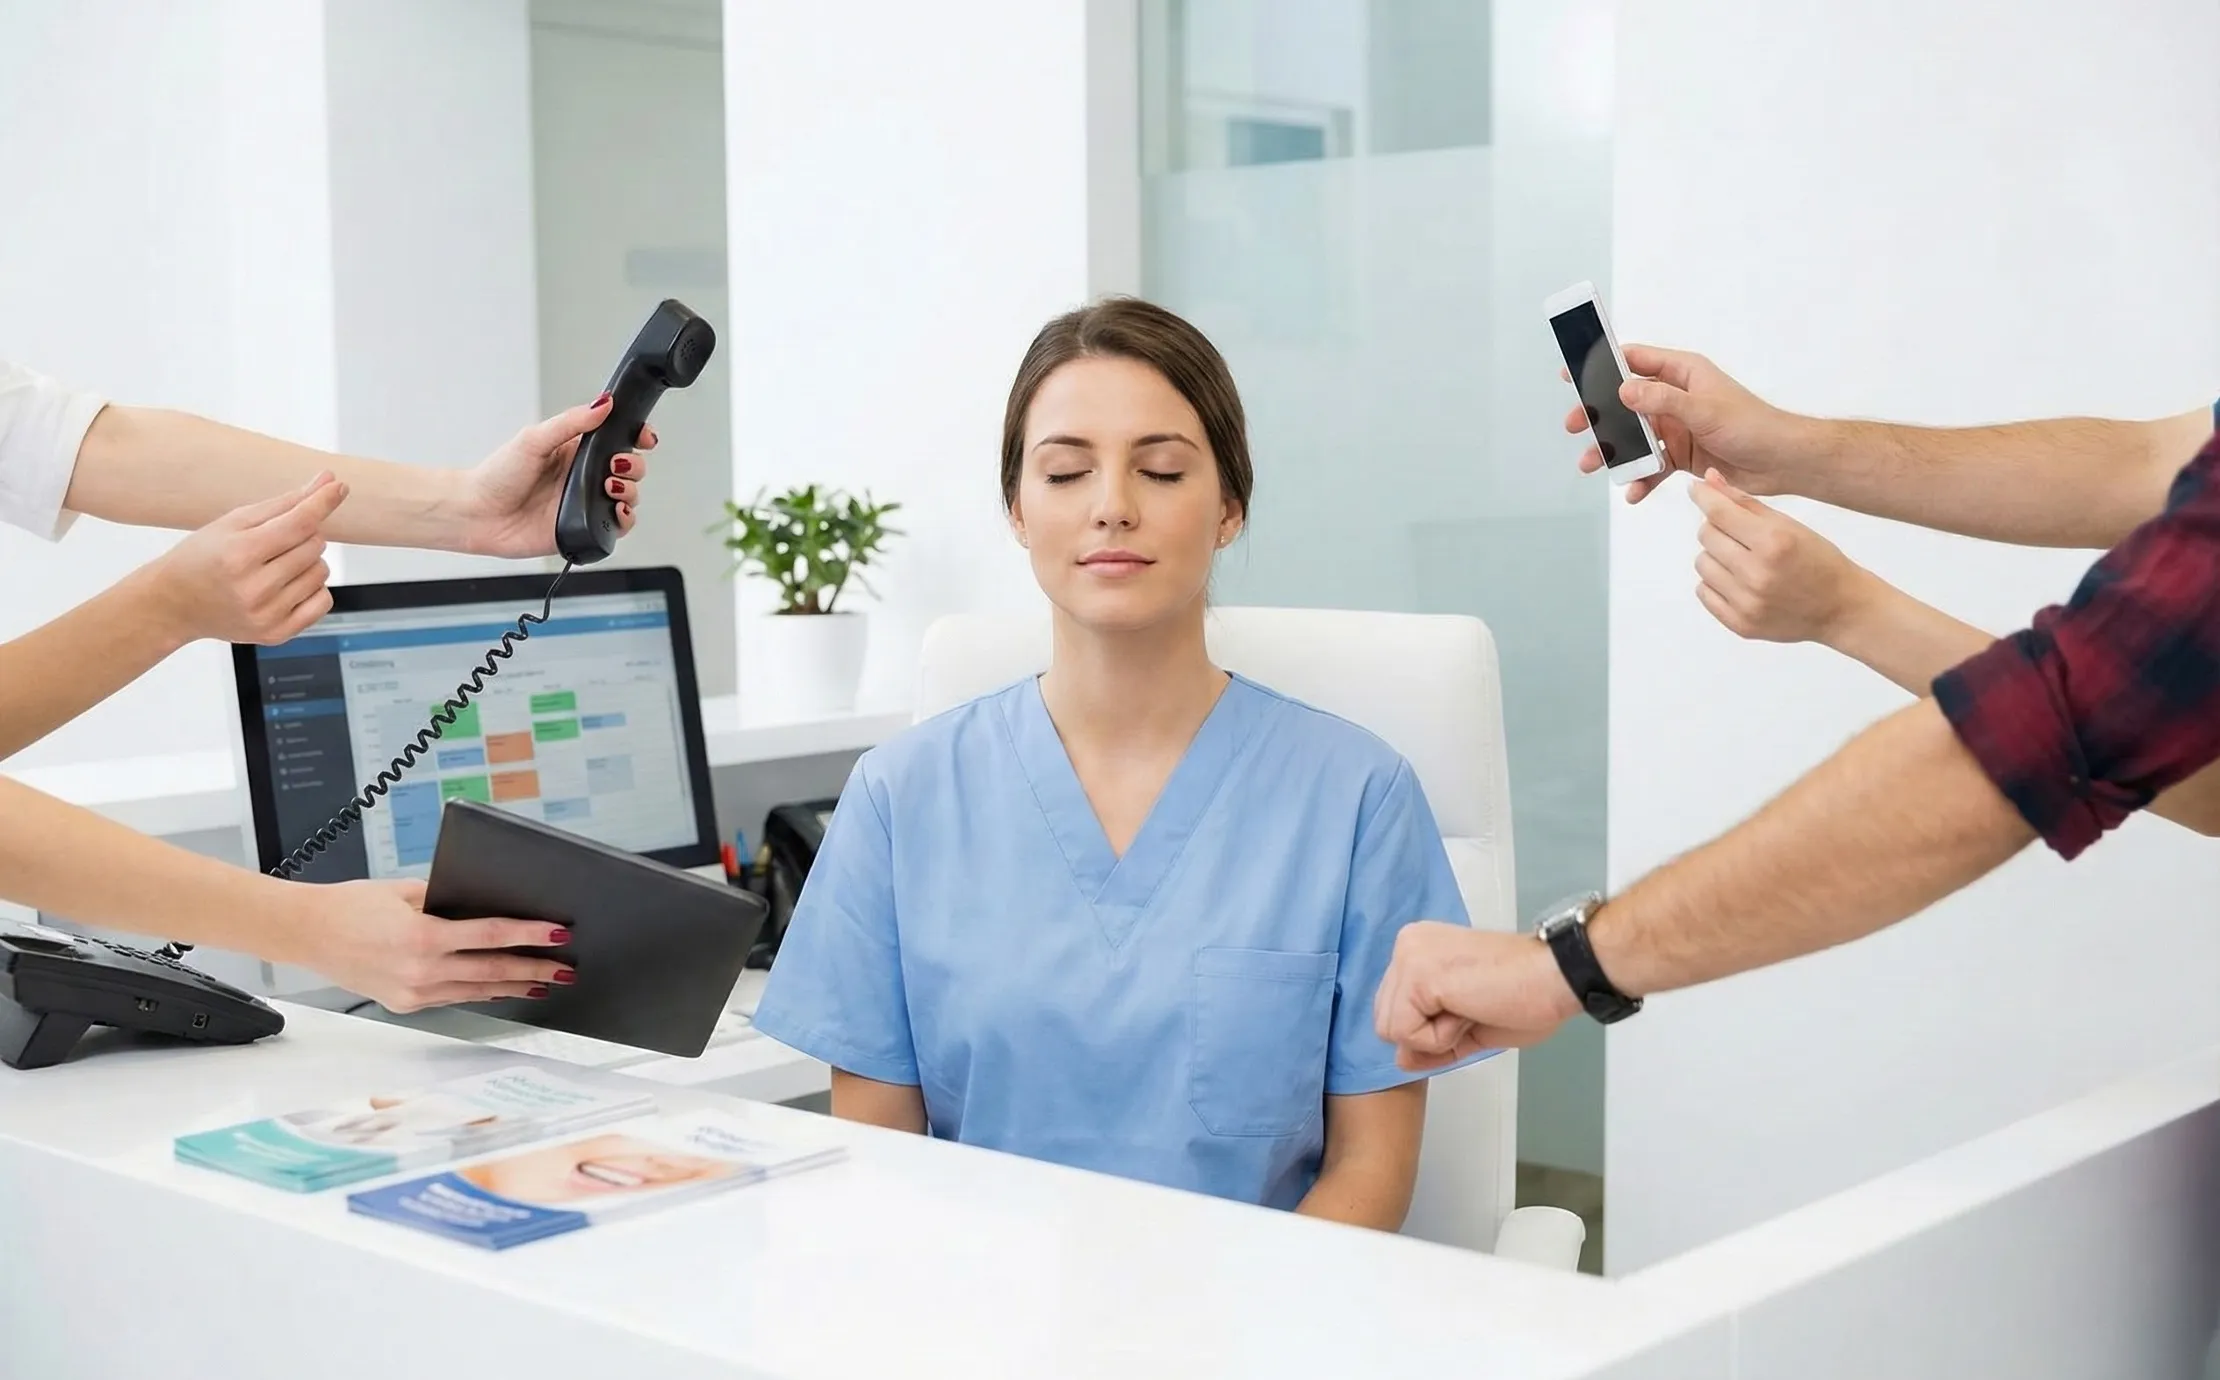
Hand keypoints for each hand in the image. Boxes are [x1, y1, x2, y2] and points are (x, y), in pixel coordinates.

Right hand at [141, 473, 346, 644]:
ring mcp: (267, 615)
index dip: (322, 502)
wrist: (174, 604)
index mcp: (239, 554)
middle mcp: (254, 588)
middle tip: (274, 541)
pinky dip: (313, 588)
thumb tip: (328, 482)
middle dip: (303, 536)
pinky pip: (323, 600)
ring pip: (322, 572)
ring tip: (275, 565)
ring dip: (308, 562)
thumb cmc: (203, 557)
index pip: (299, 523)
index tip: (339, 487)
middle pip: (314, 546)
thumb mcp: (233, 522)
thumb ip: (284, 503)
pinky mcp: (277, 634)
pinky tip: (286, 585)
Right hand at [286, 879, 573, 1013]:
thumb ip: (447, 901)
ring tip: (545, 983)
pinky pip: (453, 997)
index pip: (492, 936)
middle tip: (566, 968)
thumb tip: (488, 906)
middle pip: (492, 970)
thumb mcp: (405, 891)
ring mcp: (412, 992)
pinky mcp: (405, 1003)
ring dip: (514, 987)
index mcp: (423, 936)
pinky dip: (480, 991)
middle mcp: (421, 969)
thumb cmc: (351, 905)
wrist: (306, 933)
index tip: (558, 934)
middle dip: (535, 970)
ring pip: (476, 990)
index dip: (530, 936)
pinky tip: (502, 988)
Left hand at [453, 394, 658, 557]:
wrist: (478, 515)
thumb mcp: (534, 439)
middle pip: (630, 467)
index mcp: (574, 449)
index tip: (643, 436)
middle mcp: (583, 475)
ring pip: (629, 496)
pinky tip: (615, 512)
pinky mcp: (583, 528)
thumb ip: (572, 422)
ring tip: (609, 487)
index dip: (636, 436)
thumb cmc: (496, 476)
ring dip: (630, 491)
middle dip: (634, 465)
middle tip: (615, 465)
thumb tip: (603, 403)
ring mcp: (585, 502)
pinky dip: (625, 520)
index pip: (617, 438)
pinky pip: (618, 526)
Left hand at [1373, 923, 1579, 1069]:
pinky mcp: (1416, 973)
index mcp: (1419, 949)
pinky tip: (1470, 1009)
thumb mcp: (1467, 1027)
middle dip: (1429, 1034)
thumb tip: (1401, 1059)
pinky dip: (1441, 1038)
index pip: (1395, 1009)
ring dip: (1437, 1036)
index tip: (1470, 1011)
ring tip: (1472, 1007)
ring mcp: (1408, 956)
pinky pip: (1406, 1033)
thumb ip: (1428, 1040)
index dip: (1430, 1030)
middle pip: (1385, 1021)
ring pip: (1392, 1030)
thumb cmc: (1525, 994)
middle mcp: (1407, 945)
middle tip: (1474, 1009)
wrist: (1556, 976)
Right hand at [1565, 345, 1810, 504]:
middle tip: (1576, 426)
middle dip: (1599, 416)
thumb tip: (1623, 390)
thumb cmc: (1753, 426)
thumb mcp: (1704, 409)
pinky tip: (1633, 491)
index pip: (1635, 361)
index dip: (1602, 365)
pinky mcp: (1682, 455)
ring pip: (1634, 437)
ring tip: (1593, 464)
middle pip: (1625, 403)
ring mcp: (1677, 427)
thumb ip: (1662, 399)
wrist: (1782, 463)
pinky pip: (1652, 465)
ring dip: (1614, 452)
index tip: (1574, 373)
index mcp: (1683, 373)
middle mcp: (1676, 398)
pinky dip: (1641, 478)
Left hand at [1688, 470, 1873, 645]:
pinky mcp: (1740, 623)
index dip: (1703, 496)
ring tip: (1742, 560)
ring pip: (1702, 564)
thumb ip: (1745, 503)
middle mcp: (1757, 573)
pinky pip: (1704, 593)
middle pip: (1706, 536)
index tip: (1696, 489)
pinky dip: (1715, 583)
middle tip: (1738, 534)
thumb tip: (1708, 480)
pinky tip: (1739, 581)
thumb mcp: (1789, 525)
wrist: (1840, 608)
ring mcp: (1747, 602)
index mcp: (1774, 542)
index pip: (1719, 513)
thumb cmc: (1819, 562)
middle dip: (1717, 528)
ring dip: (1716, 557)